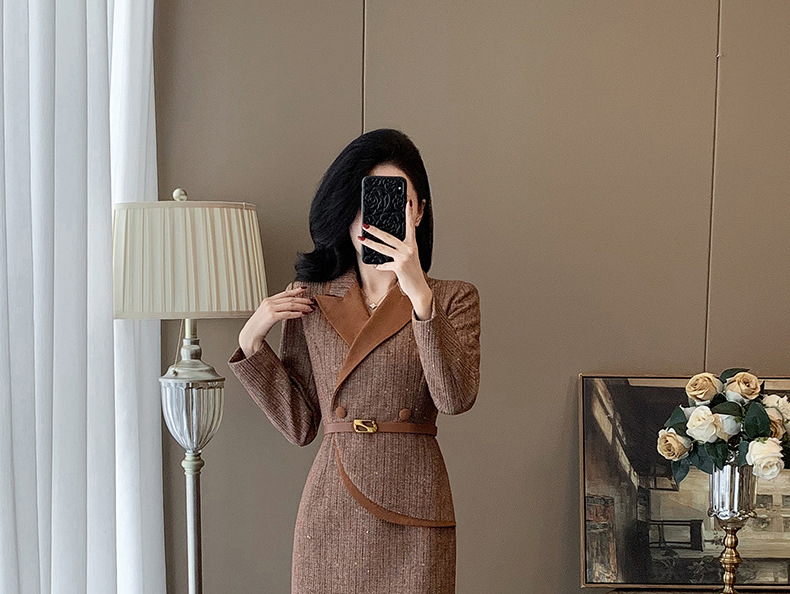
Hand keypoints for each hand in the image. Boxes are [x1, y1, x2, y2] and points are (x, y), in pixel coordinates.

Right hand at [238, 286, 314, 356]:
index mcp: (268, 300)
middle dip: (303, 300)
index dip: (296, 291)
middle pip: (290, 299)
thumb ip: (276, 308)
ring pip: (290, 305)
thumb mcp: (267, 314)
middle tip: (312, 302)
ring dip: (302, 307)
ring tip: (310, 308)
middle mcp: (269, 302)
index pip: (285, 293)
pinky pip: (288, 313)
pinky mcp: (272, 316)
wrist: (250, 335)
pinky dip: (297, 313)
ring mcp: (270, 309)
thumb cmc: (260, 326)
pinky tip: (303, 314)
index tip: (305, 288)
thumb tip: (291, 307)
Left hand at [358, 198, 432, 318]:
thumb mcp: (408, 258)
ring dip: (370, 243)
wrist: (419, 288)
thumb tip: (384, 247)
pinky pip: (385, 264)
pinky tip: (377, 266)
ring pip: (383, 248)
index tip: (407, 202)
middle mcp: (409, 249)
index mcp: (412, 245)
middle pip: (389, 236)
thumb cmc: (412, 273)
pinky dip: (380, 265)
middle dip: (376, 230)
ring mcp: (404, 258)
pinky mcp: (399, 267)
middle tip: (366, 224)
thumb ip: (398, 251)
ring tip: (361, 239)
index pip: (410, 226)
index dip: (409, 214)